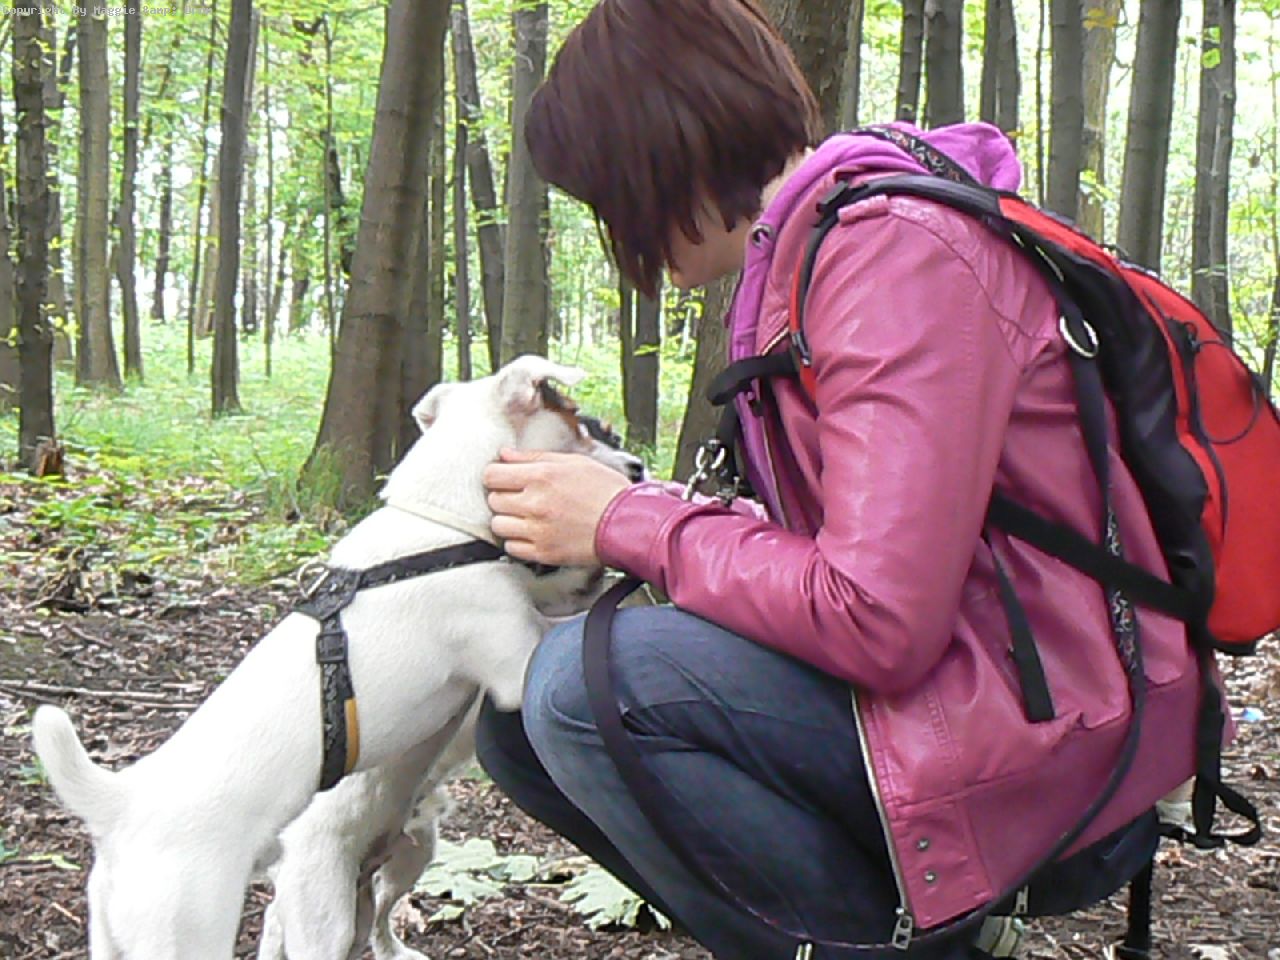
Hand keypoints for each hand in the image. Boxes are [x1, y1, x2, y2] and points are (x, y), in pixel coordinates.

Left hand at [483, 449, 631, 566]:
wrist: (627, 523)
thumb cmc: (605, 490)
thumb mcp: (573, 462)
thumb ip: (535, 457)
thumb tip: (506, 454)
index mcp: (541, 476)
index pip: (492, 475)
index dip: (496, 476)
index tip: (503, 479)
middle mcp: (535, 503)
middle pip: (493, 500)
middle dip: (504, 497)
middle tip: (520, 497)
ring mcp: (537, 530)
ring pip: (498, 525)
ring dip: (508, 520)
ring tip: (526, 517)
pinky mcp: (543, 552)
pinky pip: (511, 548)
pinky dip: (517, 541)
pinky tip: (532, 533)